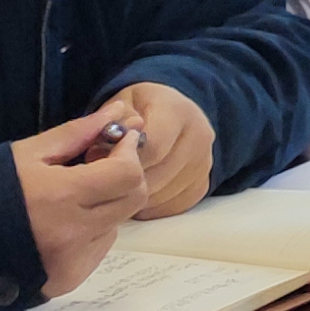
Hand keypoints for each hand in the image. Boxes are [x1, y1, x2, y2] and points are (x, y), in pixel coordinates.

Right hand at [6, 113, 158, 297]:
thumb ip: (78, 133)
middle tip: (102, 164)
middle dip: (126, 175)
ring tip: (72, 198)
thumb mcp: (29, 153)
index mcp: (62, 196)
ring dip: (108, 204)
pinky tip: (62, 225)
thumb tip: (120, 111)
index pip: (127, 173)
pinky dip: (92, 231)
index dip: (129, 151)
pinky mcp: (70, 279)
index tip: (119, 140)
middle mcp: (75, 233)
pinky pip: (99, 247)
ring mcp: (74, 261)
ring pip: (117, 222)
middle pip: (134, 198)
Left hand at [99, 79, 218, 216]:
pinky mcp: (202, 185)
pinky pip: (170, 207)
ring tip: (119, 184)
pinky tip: (136, 193)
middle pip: (157, 175)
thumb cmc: (140, 109)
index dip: (124, 159)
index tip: (105, 160)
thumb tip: (106, 147)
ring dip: (135, 196)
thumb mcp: (122, 104)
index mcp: (178, 111)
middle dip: (125, 181)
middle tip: (107, 177)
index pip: (153, 148)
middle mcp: (200, 136)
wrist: (173, 115)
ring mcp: (204, 163)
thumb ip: (112, 123)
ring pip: (161, 195)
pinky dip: (149, 206)